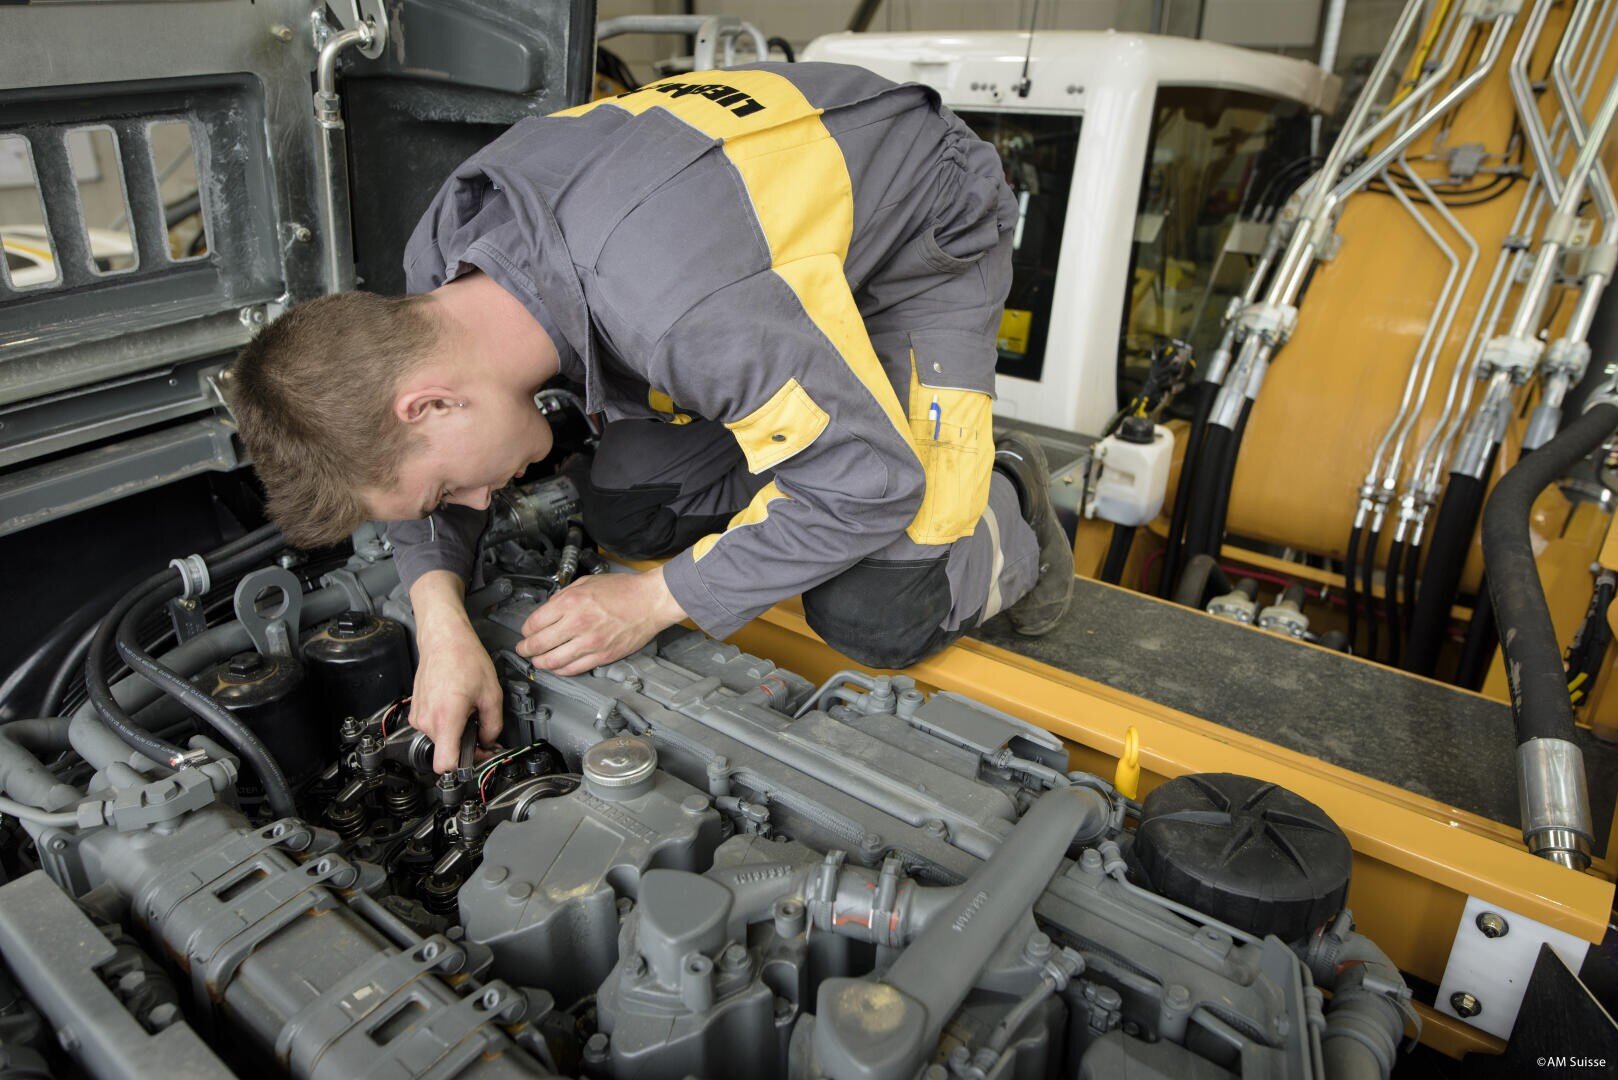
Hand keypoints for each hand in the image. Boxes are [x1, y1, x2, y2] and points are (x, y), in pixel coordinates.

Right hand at [408, 571, 503, 772]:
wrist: (443, 638)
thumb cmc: (464, 658)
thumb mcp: (492, 694)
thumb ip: (493, 725)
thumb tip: (489, 742)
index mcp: (446, 718)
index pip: (444, 764)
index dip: (463, 767)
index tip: (475, 759)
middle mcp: (427, 720)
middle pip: (446, 751)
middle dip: (465, 744)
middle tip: (479, 726)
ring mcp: (418, 716)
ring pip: (439, 739)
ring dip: (455, 731)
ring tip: (466, 708)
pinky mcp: (415, 710)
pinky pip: (432, 726)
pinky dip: (445, 722)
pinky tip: (455, 704)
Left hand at [517, 567, 685, 675]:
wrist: (650, 601)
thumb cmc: (623, 589)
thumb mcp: (586, 582)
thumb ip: (563, 596)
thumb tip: (547, 611)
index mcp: (570, 602)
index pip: (534, 623)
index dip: (525, 630)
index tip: (526, 632)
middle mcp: (577, 623)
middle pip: (538, 645)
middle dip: (525, 649)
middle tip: (523, 649)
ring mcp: (590, 643)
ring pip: (552, 662)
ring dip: (540, 663)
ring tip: (538, 660)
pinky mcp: (602, 656)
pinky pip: (573, 669)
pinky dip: (560, 670)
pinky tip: (557, 666)